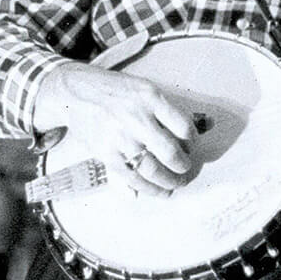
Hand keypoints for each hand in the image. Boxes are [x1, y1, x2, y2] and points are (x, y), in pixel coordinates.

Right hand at [33, 61, 194, 195]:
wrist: (75, 92)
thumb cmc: (115, 91)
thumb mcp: (144, 89)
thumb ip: (168, 110)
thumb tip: (205, 125)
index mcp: (150, 97)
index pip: (183, 126)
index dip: (192, 142)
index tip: (191, 148)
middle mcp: (135, 117)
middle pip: (170, 152)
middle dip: (183, 166)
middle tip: (186, 169)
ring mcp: (119, 136)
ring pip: (152, 169)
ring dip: (169, 181)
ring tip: (175, 183)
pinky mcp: (105, 152)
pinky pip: (131, 177)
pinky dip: (148, 188)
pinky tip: (158, 190)